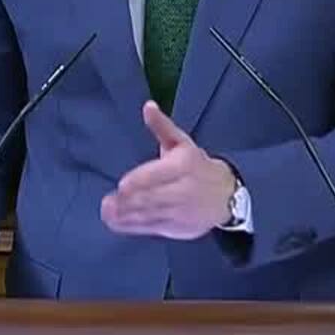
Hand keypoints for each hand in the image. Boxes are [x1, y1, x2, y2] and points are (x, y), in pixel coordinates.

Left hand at [100, 101, 238, 240]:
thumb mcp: (182, 143)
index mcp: (184, 165)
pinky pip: (154, 227)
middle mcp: (184, 190)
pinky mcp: (178, 227)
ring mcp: (181, 211)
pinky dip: (134, 227)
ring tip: (108, 214)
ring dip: (128, 216)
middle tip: (108, 204)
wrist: (227, 195)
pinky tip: (117, 224)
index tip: (122, 185)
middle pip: (154, 197)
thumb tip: (148, 106)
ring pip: (152, 214)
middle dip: (129, 202)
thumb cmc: (197, 166)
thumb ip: (162, 126)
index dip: (141, 181)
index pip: (160, 174)